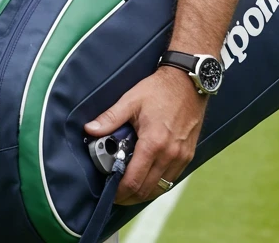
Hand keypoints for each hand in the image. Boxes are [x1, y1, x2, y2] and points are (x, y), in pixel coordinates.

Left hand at [84, 67, 205, 204]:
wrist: (188, 83)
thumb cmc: (160, 90)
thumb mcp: (130, 100)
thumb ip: (109, 118)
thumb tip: (90, 130)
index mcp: (154, 143)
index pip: (134, 180)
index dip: (120, 191)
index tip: (110, 193)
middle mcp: (170, 154)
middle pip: (148, 189)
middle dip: (130, 196)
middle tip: (116, 195)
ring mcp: (182, 156)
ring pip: (161, 187)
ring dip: (144, 192)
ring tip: (129, 189)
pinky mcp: (188, 155)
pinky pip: (172, 178)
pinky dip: (158, 183)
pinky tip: (147, 178)